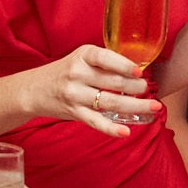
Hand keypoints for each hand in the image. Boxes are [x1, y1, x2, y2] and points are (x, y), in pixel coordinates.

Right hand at [31, 45, 156, 137]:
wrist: (33, 89)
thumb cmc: (65, 72)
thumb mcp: (81, 59)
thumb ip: (104, 63)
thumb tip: (138, 71)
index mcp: (83, 55)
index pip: (105, 58)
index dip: (123, 65)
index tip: (138, 72)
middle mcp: (78, 73)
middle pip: (112, 81)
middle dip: (135, 87)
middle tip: (148, 90)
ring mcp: (75, 94)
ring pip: (109, 101)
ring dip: (134, 106)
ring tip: (153, 108)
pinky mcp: (74, 112)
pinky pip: (95, 121)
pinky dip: (111, 128)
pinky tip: (125, 132)